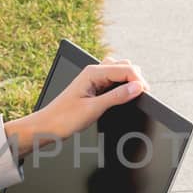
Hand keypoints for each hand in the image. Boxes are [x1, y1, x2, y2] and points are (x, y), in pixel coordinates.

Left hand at [7, 57, 150, 157]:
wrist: (46, 126)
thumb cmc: (63, 118)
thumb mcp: (94, 108)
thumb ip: (117, 96)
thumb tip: (136, 87)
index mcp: (92, 72)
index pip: (125, 68)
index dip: (138, 80)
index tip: (145, 93)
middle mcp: (93, 72)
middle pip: (124, 66)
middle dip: (136, 78)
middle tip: (141, 95)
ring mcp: (93, 79)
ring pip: (119, 72)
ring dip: (128, 81)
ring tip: (133, 96)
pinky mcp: (93, 88)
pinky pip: (113, 81)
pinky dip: (121, 87)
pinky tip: (123, 97)